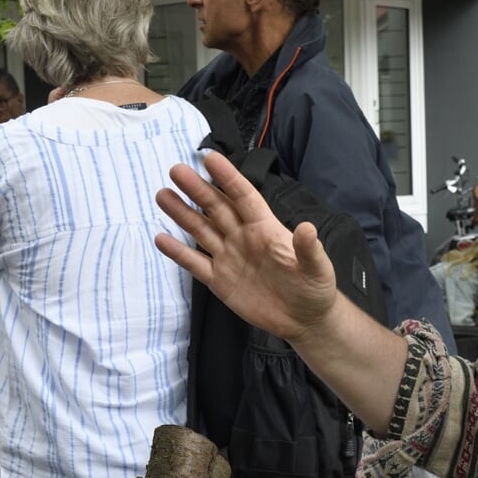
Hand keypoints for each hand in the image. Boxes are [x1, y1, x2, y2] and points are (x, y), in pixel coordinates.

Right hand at [155, 151, 339, 342]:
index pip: (243, 196)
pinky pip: (195, 263)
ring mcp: (229, 258)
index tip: (210, 159)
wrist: (303, 319)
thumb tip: (308, 228)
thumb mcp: (316, 267)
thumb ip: (308, 248)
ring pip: (201, 230)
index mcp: (265, 228)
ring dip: (182, 214)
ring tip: (162, 195)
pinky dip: (178, 252)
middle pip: (216, 208)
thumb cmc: (314, 288)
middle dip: (197, 190)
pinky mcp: (220, 281)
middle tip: (176, 170)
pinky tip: (161, 238)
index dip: (228, 178)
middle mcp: (243, 237)